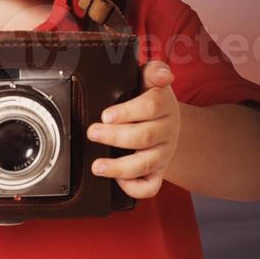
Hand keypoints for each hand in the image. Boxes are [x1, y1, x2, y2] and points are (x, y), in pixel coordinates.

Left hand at [85, 59, 179, 198]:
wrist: (166, 120)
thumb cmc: (148, 98)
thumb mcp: (149, 80)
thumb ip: (153, 71)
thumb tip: (163, 74)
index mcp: (163, 104)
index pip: (151, 106)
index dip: (127, 112)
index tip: (106, 115)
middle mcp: (166, 130)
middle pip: (145, 136)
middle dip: (116, 137)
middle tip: (93, 133)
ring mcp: (162, 153)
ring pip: (146, 164)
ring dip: (120, 167)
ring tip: (97, 166)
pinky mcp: (158, 172)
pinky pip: (150, 186)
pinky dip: (135, 188)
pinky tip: (119, 180)